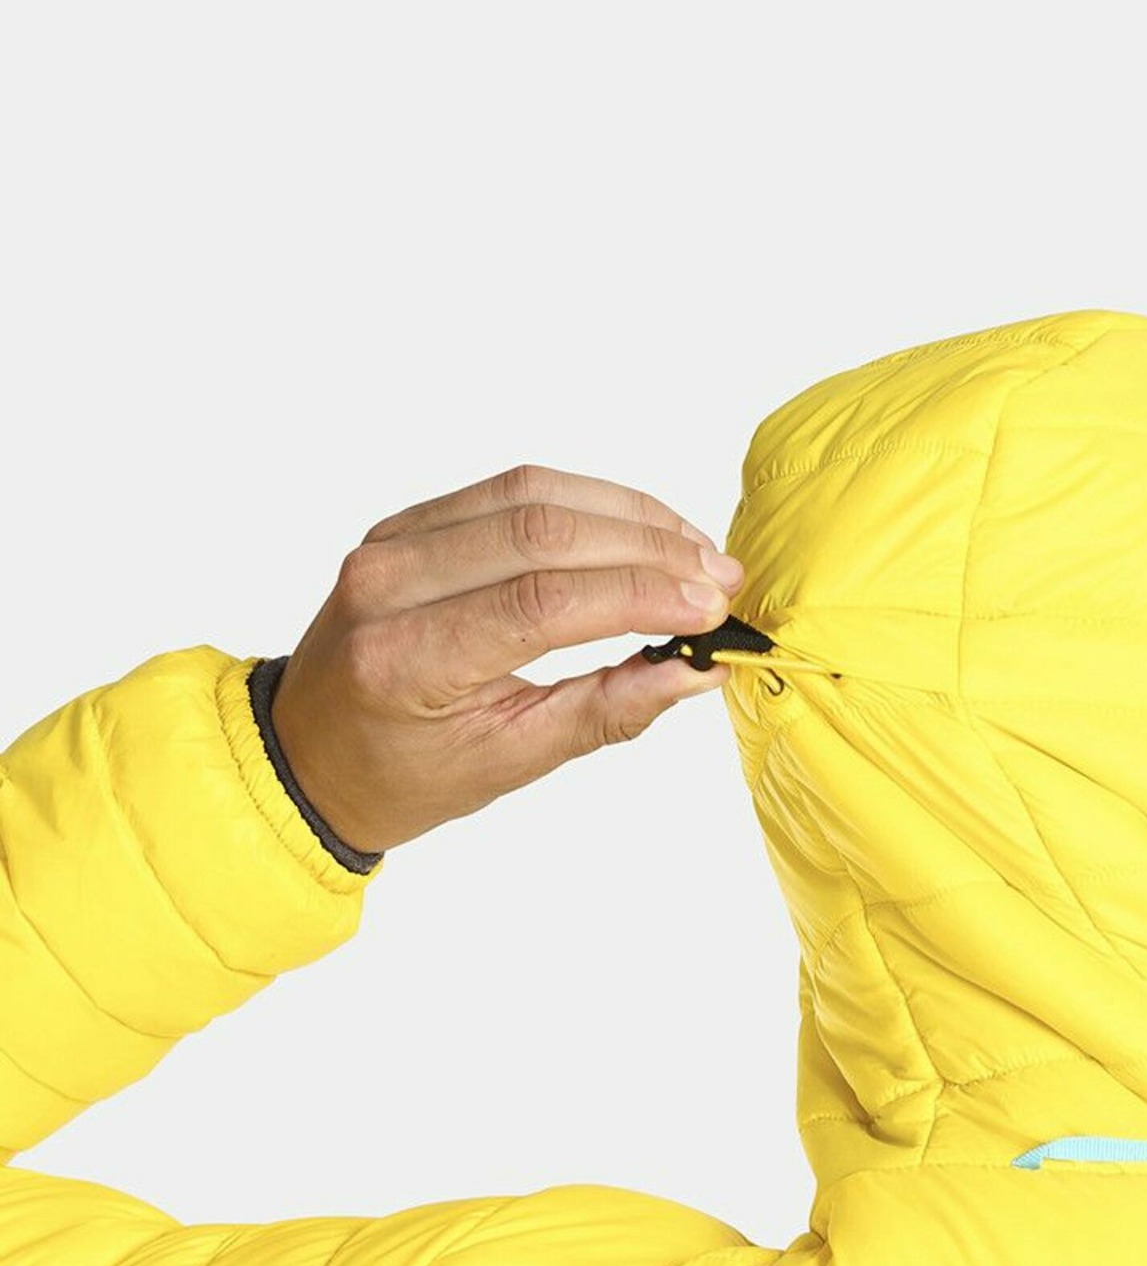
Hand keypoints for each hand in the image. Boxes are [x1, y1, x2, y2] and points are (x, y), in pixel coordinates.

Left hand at [267, 464, 743, 853]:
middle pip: (541, 531)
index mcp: (404, 660)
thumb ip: (604, 712)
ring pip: (532, 493)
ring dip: (627, 515)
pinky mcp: (408, 521)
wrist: (308, 754)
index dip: (638, 595)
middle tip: (720, 578)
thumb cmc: (403, 775)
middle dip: (647, 548)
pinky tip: (638, 531)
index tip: (709, 609)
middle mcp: (388, 585)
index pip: (541, 603)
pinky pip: (509, 490)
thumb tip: (696, 671)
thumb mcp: (506, 764)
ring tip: (694, 551)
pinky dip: (586, 503)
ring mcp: (392, 542)